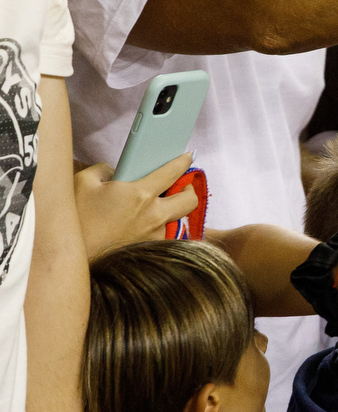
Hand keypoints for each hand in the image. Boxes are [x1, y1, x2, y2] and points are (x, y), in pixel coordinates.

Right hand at [74, 154, 199, 257]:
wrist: (74, 255)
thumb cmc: (77, 218)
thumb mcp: (83, 182)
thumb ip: (103, 169)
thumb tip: (116, 171)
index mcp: (140, 194)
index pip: (172, 172)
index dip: (184, 161)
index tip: (189, 156)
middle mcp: (153, 214)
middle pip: (190, 200)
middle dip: (189, 190)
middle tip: (180, 185)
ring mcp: (155, 234)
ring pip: (177, 219)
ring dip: (172, 209)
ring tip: (156, 205)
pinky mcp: (150, 249)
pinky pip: (162, 233)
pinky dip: (156, 226)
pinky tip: (139, 224)